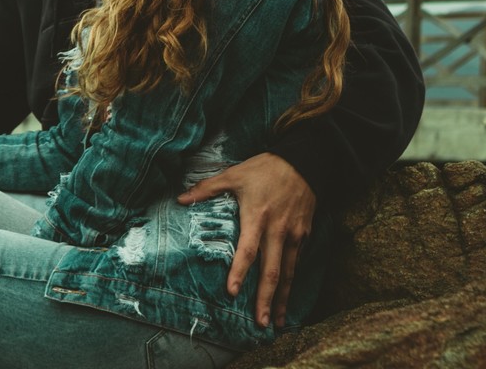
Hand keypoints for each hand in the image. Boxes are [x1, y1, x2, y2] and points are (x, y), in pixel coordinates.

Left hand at [177, 152, 314, 328]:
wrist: (304, 161)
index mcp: (257, 217)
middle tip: (260, 323)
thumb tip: (180, 199)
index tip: (232, 292)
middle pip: (272, 271)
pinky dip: (293, 282)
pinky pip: (298, 262)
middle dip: (265, 299)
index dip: (239, 272)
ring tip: (277, 321)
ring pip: (289, 272)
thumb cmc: (264, 168)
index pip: (248, 251)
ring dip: (282, 298)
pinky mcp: (305, 234)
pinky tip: (287, 297)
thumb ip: (206, 188)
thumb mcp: (233, 174)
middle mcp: (277, 231)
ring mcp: (294, 235)